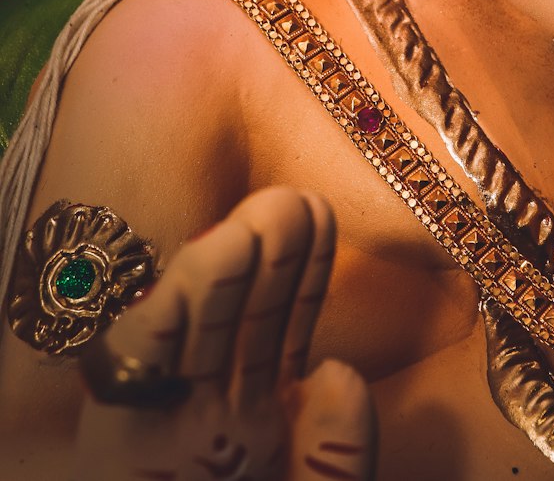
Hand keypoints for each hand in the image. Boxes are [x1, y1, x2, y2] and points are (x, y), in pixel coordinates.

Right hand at [72, 187, 373, 480]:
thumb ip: (336, 452)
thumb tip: (336, 370)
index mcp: (254, 428)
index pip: (281, 335)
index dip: (302, 276)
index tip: (323, 218)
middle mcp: (209, 415)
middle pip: (244, 318)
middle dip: (272, 256)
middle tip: (300, 197)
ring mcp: (165, 423)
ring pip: (200, 326)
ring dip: (232, 263)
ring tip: (271, 209)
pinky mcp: (120, 437)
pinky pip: (145, 360)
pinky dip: (172, 309)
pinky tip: (203, 259)